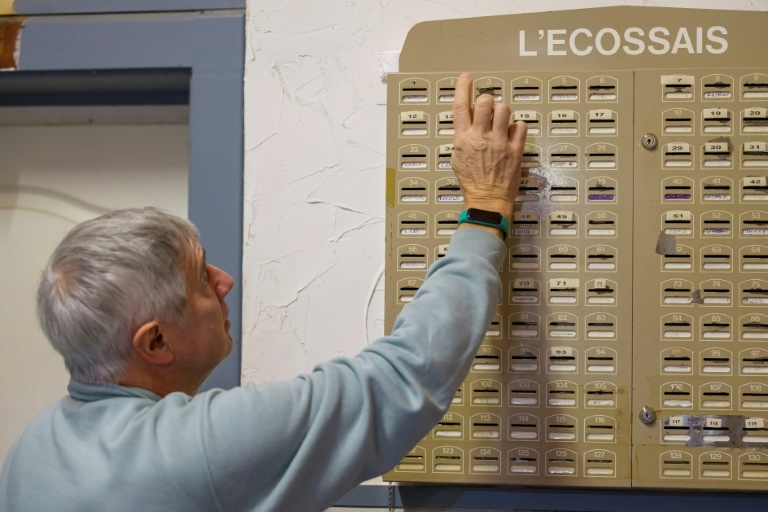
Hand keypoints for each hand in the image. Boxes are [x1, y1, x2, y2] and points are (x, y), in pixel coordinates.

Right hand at [451, 72, 527, 219]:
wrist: (487, 200)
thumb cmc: (472, 182)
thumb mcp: (458, 157)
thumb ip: (463, 136)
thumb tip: (469, 119)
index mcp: (464, 139)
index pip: (461, 106)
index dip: (463, 87)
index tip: (466, 77)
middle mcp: (482, 138)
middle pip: (486, 102)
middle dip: (487, 101)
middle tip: (488, 109)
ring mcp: (500, 143)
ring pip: (504, 110)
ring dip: (502, 113)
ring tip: (500, 123)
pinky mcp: (516, 150)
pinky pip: (520, 126)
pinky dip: (517, 127)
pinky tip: (511, 135)